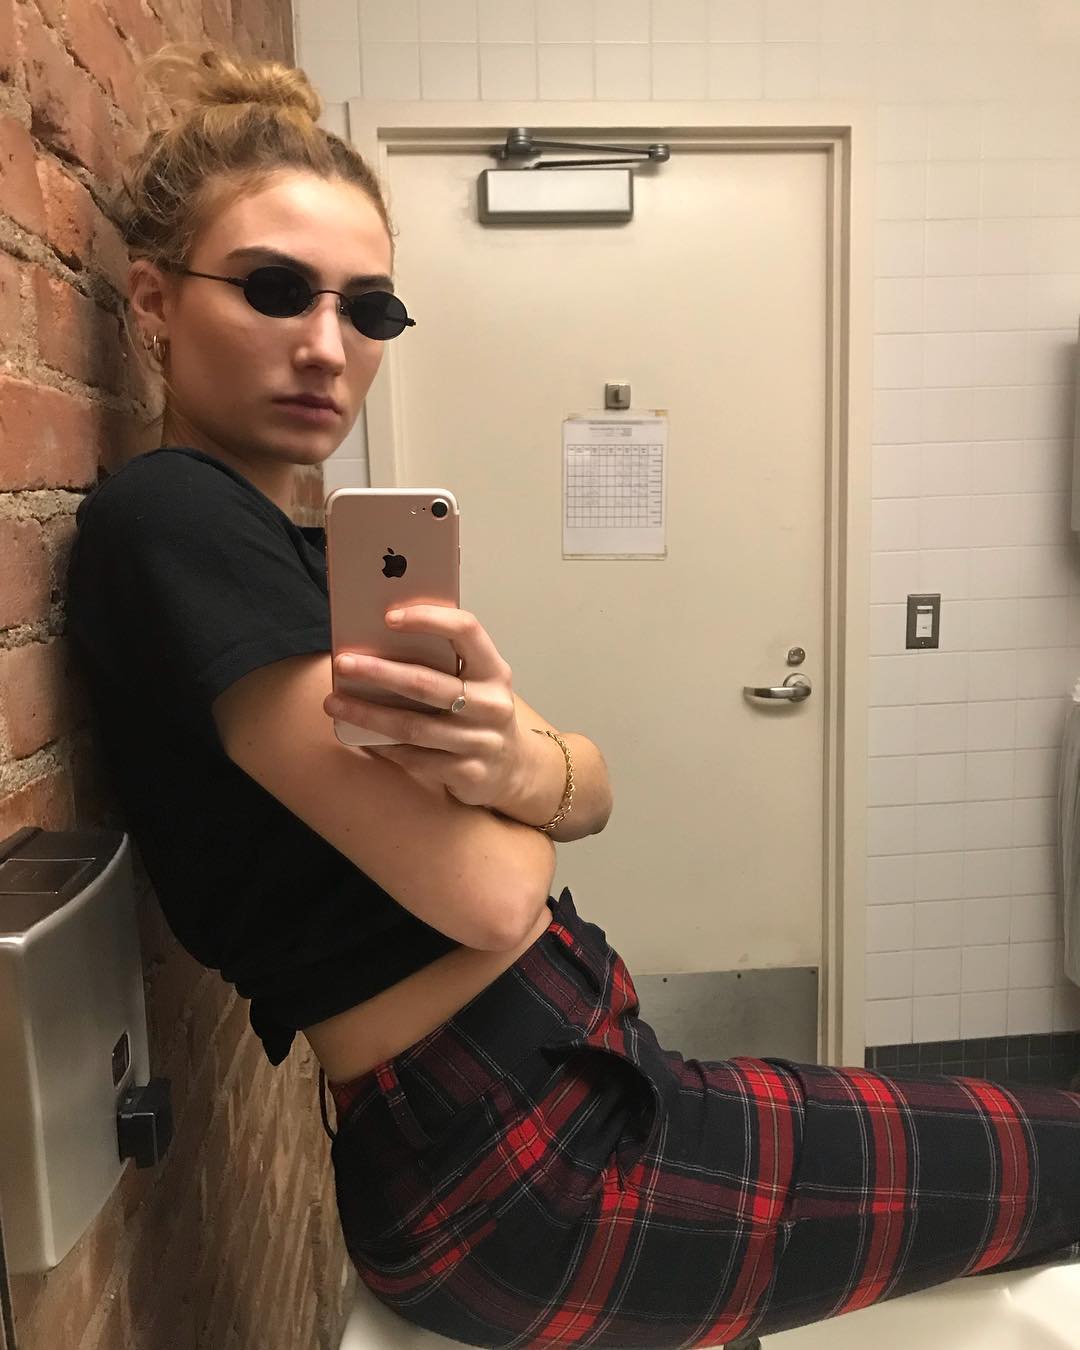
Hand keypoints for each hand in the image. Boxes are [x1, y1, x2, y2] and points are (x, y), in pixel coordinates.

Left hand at [323, 605, 527, 807]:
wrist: (512, 769)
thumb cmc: (479, 714)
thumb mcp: (475, 682)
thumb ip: (444, 663)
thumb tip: (379, 640)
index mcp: (494, 670)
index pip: (466, 631)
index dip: (428, 619)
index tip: (388, 617)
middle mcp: (492, 704)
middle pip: (427, 683)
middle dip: (379, 671)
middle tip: (343, 663)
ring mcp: (482, 742)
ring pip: (413, 726)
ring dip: (368, 714)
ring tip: (335, 703)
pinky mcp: (468, 773)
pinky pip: (415, 758)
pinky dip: (384, 746)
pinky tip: (361, 736)